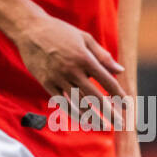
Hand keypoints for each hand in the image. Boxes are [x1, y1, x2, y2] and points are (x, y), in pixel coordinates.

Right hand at [10, 9, 124, 123]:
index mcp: (85, 58)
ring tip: (103, 126)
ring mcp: (58, 77)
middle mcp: (72, 70)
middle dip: (110, 113)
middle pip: (95, 96)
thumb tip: (120, 70)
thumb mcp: (84, 38)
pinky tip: (83, 120)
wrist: (29, 30)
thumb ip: (103, 56)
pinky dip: (73, 113)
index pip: (107, 81)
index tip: (127, 106)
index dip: (119, 95)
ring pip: (78, 103)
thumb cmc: (60, 32)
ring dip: (92, 117)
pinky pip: (62, 102)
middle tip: (121, 124)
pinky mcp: (46, 82)